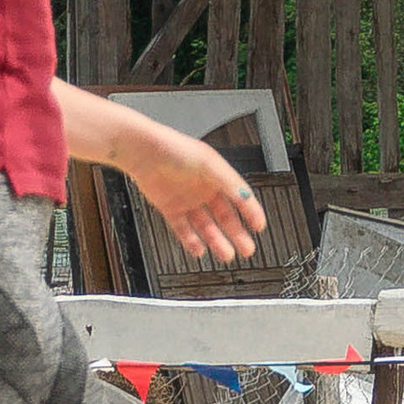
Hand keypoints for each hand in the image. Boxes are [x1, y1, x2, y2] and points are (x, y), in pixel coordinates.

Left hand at [124, 123, 267, 265]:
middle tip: (248, 249)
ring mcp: (187, 200)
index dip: (251, 212)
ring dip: (217, 241)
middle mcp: (203, 188)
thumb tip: (246, 197)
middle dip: (237, 234)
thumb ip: (229, 183)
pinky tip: (199, 250)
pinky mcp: (170, 208)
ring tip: (227, 254)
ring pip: (206, 227)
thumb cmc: (174, 149)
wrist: (144, 152)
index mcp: (217, 174)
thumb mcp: (210, 164)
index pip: (239, 197)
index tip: (260, 226)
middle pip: (225, 216)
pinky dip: (192, 241)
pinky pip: (184, 230)